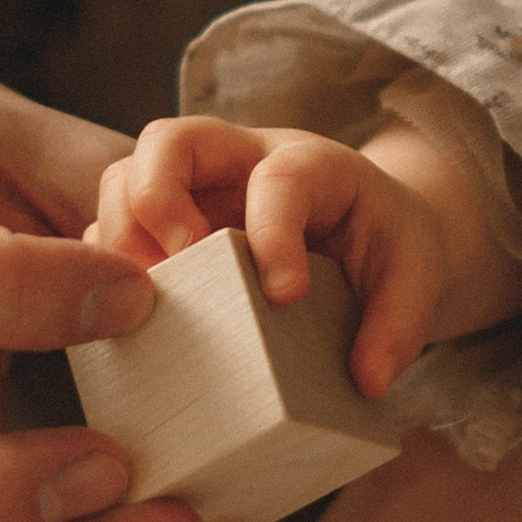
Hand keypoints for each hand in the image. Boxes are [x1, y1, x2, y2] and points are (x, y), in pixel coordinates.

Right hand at [92, 115, 453, 402]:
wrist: (363, 236)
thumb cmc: (382, 247)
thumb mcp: (414, 276)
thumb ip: (400, 323)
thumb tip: (368, 379)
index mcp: (310, 166)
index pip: (282, 176)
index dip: (275, 230)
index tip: (285, 295)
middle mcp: (238, 163)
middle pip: (170, 141)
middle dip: (156, 202)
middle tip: (175, 274)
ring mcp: (190, 192)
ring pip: (124, 179)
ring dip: (120, 239)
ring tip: (142, 305)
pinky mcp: (161, 230)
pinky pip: (110, 233)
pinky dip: (106, 273)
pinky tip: (126, 323)